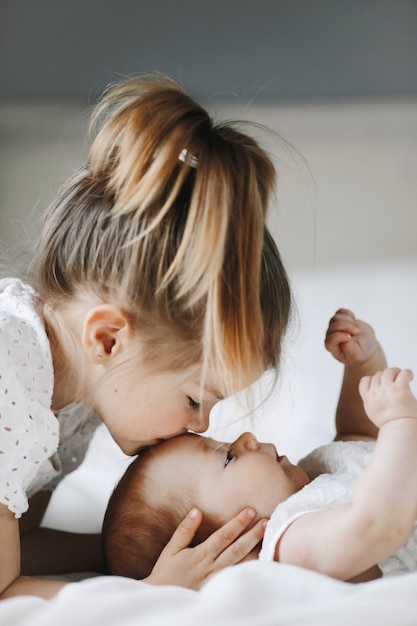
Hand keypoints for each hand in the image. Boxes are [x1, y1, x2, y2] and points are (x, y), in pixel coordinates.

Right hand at [144, 507, 265, 589]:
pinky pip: (239, 578)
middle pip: (238, 549)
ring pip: (242, 565)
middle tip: (267, 521)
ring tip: (269, 539)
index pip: (225, 535)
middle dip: (254, 534)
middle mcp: (213, 568)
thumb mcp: (171, 550)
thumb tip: (197, 511)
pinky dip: (252, 570)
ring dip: (257, 551)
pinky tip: (262, 563)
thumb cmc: (166, 574)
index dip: (239, 522)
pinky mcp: (220, 591)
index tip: (251, 511)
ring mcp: (218, 581)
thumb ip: (185, 530)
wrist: (164, 602)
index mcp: (202, 555)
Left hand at [325, 309, 378, 366]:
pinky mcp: (340, 319)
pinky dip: (349, 314)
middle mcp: (330, 336)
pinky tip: (354, 322)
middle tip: (357, 331)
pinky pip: (341, 311)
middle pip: (334, 325)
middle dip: (347, 326)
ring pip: (337, 317)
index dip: (339, 336)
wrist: (366, 346)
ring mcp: (334, 326)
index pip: (330, 339)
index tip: (350, 337)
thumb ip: (350, 349)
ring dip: (349, 321)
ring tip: (356, 328)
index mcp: (332, 347)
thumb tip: (346, 339)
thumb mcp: (357, 355)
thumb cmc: (360, 353)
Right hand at [359, 367, 416, 428]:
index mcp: (369, 399)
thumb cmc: (391, 426)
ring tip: (403, 378)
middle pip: (378, 375)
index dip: (373, 379)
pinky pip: (403, 373)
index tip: (382, 384)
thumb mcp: (373, 414)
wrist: (400, 431)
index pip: (365, 381)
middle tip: (396, 381)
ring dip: (396, 372)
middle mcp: (376, 392)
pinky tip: (410, 378)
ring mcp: (388, 390)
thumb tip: (376, 397)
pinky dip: (407, 373)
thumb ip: (373, 402)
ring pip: (389, 371)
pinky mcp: (401, 389)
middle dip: (386, 376)